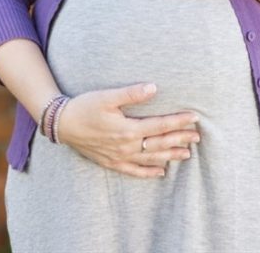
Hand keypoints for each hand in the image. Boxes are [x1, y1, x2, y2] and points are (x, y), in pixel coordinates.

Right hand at [55, 82, 201, 177]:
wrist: (61, 124)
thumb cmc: (84, 107)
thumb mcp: (107, 97)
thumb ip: (131, 93)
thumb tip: (154, 88)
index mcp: (128, 129)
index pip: (160, 125)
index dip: (179, 121)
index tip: (195, 117)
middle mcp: (126, 146)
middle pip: (159, 143)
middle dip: (180, 139)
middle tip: (198, 136)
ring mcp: (119, 157)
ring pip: (151, 159)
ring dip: (170, 156)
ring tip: (187, 154)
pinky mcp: (111, 163)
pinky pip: (134, 171)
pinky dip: (149, 172)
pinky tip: (161, 172)